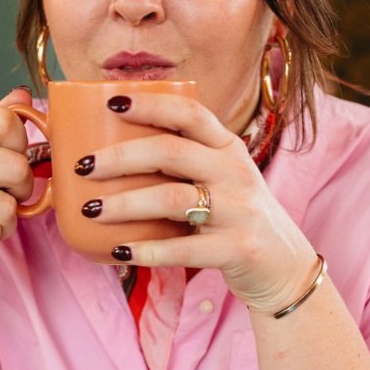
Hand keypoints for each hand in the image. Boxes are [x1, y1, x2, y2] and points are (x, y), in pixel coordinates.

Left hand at [77, 90, 318, 311]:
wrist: (286, 267)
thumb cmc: (236, 220)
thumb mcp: (222, 181)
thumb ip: (184, 166)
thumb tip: (111, 156)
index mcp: (228, 149)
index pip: (189, 114)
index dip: (150, 104)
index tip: (111, 102)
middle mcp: (235, 173)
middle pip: (170, 153)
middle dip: (120, 157)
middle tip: (83, 166)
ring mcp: (239, 211)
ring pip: (172, 199)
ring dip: (124, 204)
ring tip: (90, 209)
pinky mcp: (237, 248)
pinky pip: (184, 248)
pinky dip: (147, 251)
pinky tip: (119, 252)